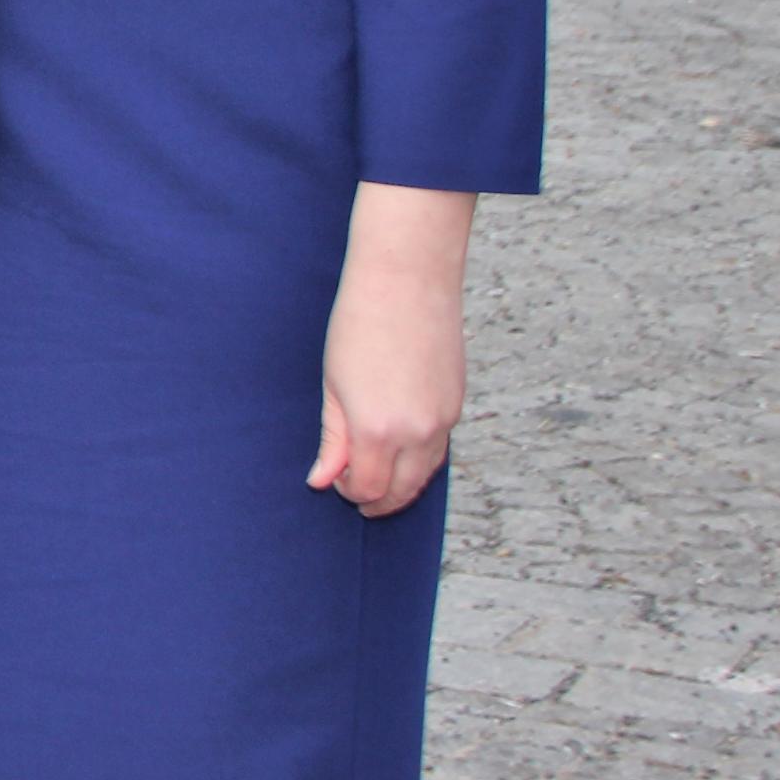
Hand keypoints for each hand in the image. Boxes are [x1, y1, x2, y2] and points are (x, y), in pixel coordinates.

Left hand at [310, 184, 473, 516]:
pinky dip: (418, 461)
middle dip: (376, 499)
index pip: (368, 488)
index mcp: (378, 429)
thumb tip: (323, 481)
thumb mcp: (333, 385)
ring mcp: (443, 421)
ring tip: (373, 474)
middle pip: (401, 491)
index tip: (334, 482)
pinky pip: (439, 451)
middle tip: (352, 491)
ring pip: (424, 475)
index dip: (349, 492)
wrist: (407, 281)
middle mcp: (417, 433)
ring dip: (400, 483)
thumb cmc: (358, 324)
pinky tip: (397, 451)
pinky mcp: (456, 406)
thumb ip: (333, 438)